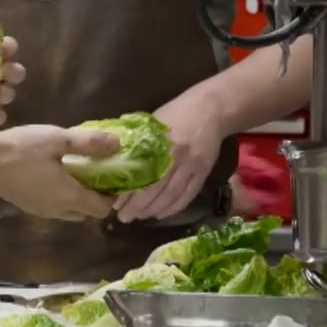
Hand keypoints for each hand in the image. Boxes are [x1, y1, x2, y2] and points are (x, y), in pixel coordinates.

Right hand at [0, 125, 119, 221]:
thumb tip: (118, 144)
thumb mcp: (58, 139)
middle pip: (86, 213)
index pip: (101, 209)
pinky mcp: (27, 207)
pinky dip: (62, 198)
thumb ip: (89, 143)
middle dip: (96, 198)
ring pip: (69, 212)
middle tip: (97, 174)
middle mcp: (57, 210)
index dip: (112, 196)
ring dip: (78, 199)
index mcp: (69, 197)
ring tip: (76, 174)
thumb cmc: (22, 149)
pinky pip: (54, 208)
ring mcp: (40, 211)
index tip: (113, 177)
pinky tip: (53, 176)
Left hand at [114, 89, 226, 222]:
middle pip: (156, 189)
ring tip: (139, 218)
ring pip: (171, 196)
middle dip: (138, 207)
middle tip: (124, 217)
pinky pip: (188, 195)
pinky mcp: (204, 172)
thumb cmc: (177, 112)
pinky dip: (174, 208)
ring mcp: (192, 166)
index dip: (129, 192)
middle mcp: (176, 156)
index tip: (115, 203)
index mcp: (159, 142)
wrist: (211, 108)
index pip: (142, 175)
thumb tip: (115, 159)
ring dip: (154, 210)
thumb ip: (138, 141)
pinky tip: (161, 214)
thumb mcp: (153, 121)